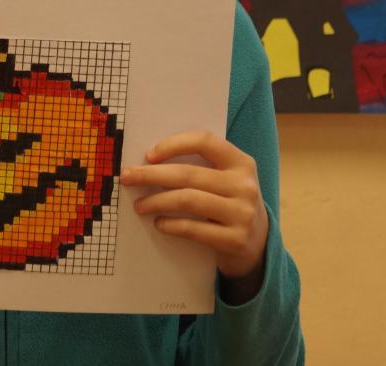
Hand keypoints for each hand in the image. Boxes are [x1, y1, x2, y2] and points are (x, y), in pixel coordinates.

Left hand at [121, 129, 268, 302]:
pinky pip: (193, 229)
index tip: (148, 155)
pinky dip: (170, 225)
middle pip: (188, 174)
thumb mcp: (225, 179)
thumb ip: (200, 167)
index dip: (173, 144)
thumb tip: (149, 162)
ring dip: (156, 201)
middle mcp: (244, 185)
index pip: (204, 141)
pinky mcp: (235, 239)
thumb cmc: (229, 203)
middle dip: (151, 175)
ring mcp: (242, 213)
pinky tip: (158, 223)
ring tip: (139, 205)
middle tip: (127, 178)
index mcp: (241, 162)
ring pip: (187, 200)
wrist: (258, 244)